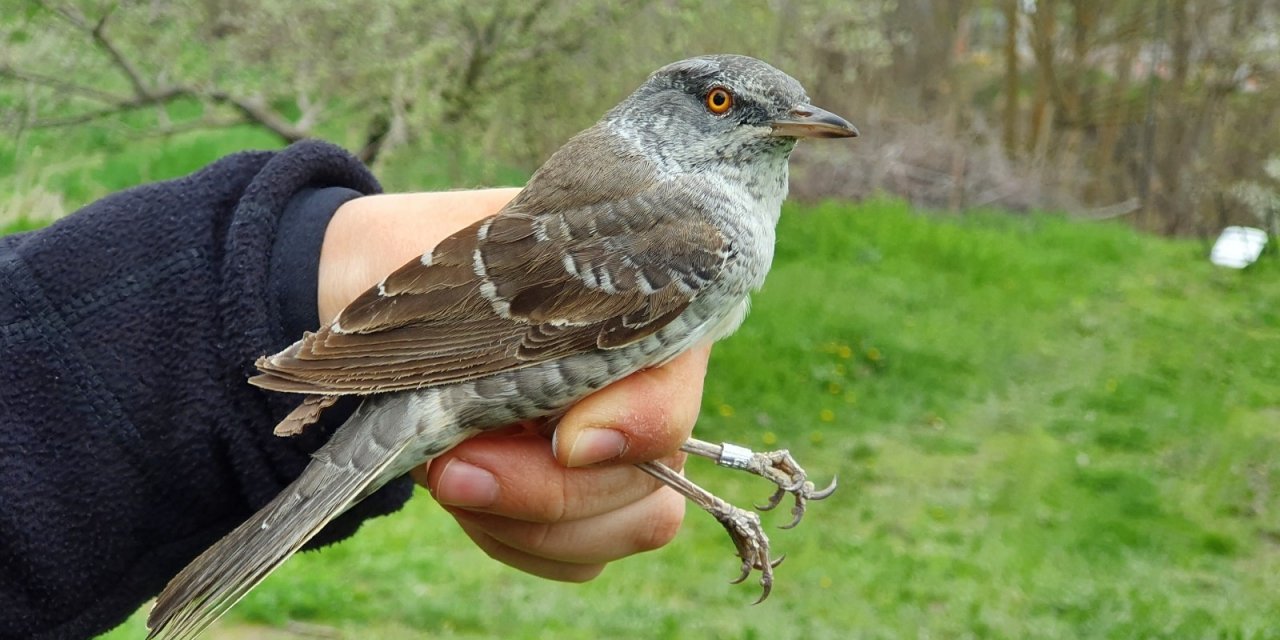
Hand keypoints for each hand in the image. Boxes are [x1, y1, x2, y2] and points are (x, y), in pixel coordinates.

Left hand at [319, 189, 701, 579]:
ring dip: (525, 524)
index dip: (632, 428)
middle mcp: (654, 387)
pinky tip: (462, 497)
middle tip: (451, 469)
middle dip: (546, 491)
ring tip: (446, 477)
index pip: (675, 392)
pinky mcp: (585, 507)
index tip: (560, 438)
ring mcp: (627, 454)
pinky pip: (578, 560)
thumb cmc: (421, 254)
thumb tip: (559, 418)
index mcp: (647, 310)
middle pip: (654, 482)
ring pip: (628, 528)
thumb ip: (511, 310)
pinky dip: (514, 541)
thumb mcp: (455, 257)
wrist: (373, 284)